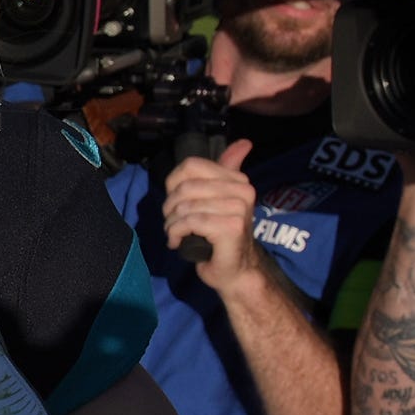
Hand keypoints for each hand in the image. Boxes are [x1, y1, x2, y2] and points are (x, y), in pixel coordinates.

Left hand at [161, 140, 263, 294]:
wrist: (234, 271)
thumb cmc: (219, 236)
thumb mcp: (217, 199)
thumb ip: (225, 171)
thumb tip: (245, 142)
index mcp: (238, 180)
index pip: (191, 166)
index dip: (173, 184)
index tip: (176, 203)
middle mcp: (243, 191)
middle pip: (185, 187)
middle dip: (170, 207)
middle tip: (173, 223)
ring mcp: (239, 208)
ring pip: (185, 206)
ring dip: (171, 223)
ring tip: (175, 233)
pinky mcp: (232, 227)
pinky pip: (190, 222)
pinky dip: (175, 233)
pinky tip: (177, 243)